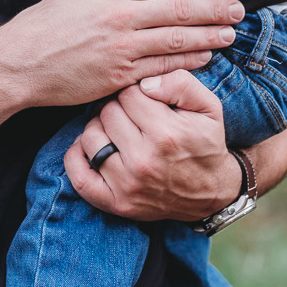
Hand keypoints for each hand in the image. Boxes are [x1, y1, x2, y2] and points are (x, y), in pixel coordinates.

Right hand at [0, 0, 243, 108]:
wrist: (19, 62)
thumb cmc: (43, 26)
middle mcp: (119, 17)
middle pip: (179, 11)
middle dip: (214, 11)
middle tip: (239, 11)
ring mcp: (120, 48)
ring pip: (176, 40)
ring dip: (208, 37)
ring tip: (230, 35)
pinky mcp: (118, 77)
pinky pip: (161, 68)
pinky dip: (187, 63)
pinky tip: (205, 59)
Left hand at [65, 70, 243, 222]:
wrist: (211, 193)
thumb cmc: (206, 144)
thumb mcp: (209, 107)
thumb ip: (181, 83)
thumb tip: (145, 82)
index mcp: (167, 134)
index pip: (128, 94)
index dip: (135, 92)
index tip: (144, 100)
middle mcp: (144, 161)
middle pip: (107, 113)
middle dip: (118, 108)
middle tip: (132, 115)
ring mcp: (127, 185)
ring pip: (90, 138)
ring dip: (99, 129)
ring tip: (116, 131)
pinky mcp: (116, 203)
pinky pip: (79, 177)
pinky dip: (76, 158)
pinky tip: (88, 147)